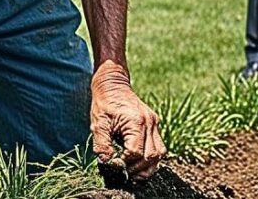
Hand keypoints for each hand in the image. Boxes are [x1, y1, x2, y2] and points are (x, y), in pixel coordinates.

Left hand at [90, 61, 163, 181]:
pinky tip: (139, 163)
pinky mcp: (154, 125)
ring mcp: (154, 124)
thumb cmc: (104, 103)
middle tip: (124, 173)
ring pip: (159, 154)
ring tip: (133, 173)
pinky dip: (150, 158)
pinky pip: (158, 147)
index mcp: (136, 122)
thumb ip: (102, 145)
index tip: (115, 165)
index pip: (135, 152)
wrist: (112, 84)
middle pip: (151, 156)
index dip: (125, 163)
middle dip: (137, 169)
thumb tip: (108, 163)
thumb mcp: (98, 123)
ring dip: (147, 166)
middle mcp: (150, 123)